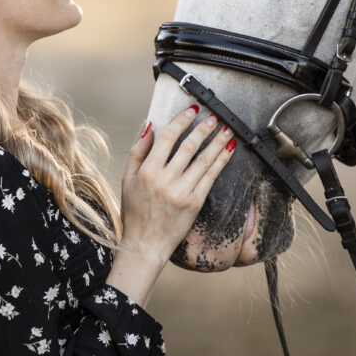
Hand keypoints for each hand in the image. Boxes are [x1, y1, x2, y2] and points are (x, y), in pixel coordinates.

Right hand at [105, 106, 234, 304]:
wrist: (145, 244)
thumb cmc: (134, 211)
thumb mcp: (127, 179)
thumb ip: (138, 152)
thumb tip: (151, 127)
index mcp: (148, 172)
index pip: (167, 138)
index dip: (181, 122)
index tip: (192, 111)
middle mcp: (166, 180)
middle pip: (188, 147)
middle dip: (203, 129)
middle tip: (214, 117)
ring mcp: (182, 192)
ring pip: (203, 160)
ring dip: (217, 142)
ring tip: (227, 129)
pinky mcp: (195, 203)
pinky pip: (211, 177)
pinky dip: (221, 161)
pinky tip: (228, 150)